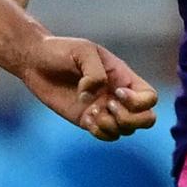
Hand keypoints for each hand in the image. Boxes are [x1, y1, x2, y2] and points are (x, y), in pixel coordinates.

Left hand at [18, 37, 156, 142]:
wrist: (36, 61)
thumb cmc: (61, 50)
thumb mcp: (83, 51)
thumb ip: (94, 72)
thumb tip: (95, 96)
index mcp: (122, 75)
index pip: (150, 97)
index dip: (139, 101)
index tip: (116, 92)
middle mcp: (117, 94)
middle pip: (146, 119)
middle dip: (131, 119)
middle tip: (108, 106)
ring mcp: (104, 109)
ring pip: (126, 131)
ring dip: (112, 126)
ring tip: (92, 112)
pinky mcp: (88, 120)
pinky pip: (107, 136)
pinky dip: (100, 132)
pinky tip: (86, 118)